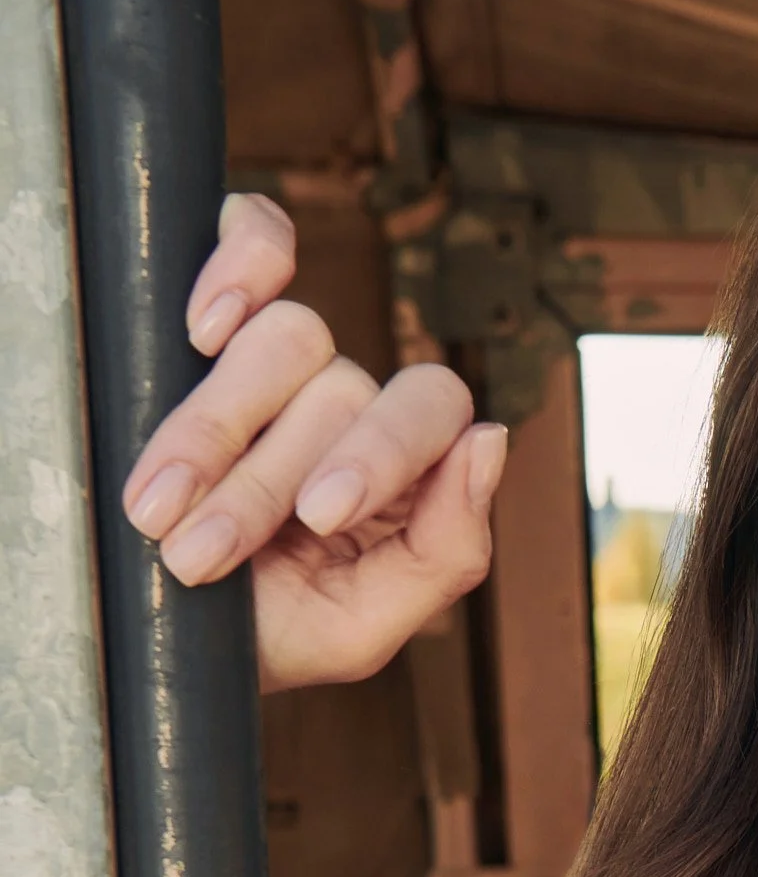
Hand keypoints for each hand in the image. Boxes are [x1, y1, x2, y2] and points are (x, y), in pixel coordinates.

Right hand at [119, 193, 505, 693]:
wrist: (147, 637)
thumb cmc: (261, 638)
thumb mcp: (359, 630)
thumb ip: (446, 553)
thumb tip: (490, 442)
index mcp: (407, 472)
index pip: (433, 410)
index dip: (381, 452)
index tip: (316, 514)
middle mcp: (354, 404)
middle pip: (342, 387)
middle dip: (262, 480)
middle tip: (198, 555)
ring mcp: (287, 358)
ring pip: (284, 341)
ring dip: (209, 434)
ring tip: (154, 516)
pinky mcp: (218, 319)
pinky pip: (259, 238)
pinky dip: (238, 262)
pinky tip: (202, 327)